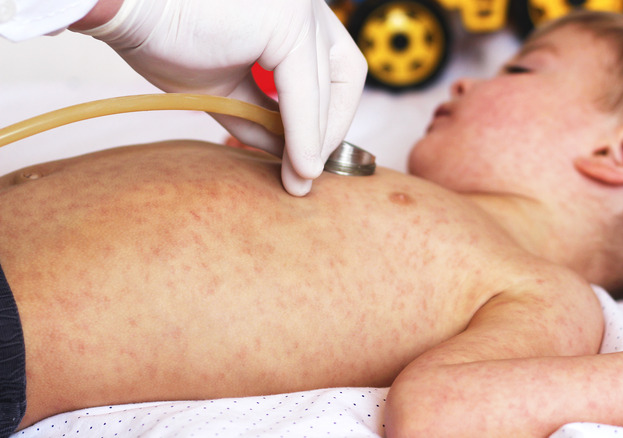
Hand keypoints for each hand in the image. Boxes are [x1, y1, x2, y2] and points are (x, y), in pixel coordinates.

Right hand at [78, 0, 366, 194]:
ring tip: (300, 179)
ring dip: (317, 140)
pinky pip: (305, 92)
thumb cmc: (166, 39)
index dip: (329, 115)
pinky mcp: (288, 20)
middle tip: (311, 172)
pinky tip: (299, 165)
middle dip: (333, 127)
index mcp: (293, 14)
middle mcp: (304, 4)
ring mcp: (300, 8)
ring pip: (327, 88)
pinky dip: (305, 133)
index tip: (312, 156)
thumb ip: (264, 119)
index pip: (332, 69)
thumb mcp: (227, 91)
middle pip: (345, 74)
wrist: (124, 7)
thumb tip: (297, 160)